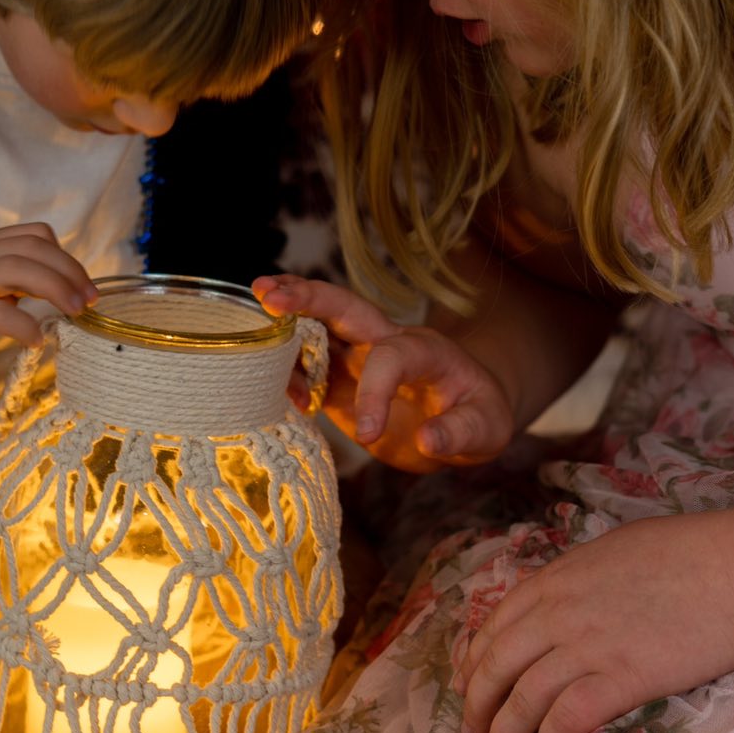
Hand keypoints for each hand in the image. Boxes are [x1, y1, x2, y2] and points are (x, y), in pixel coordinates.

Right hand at [0, 223, 96, 391]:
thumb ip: (12, 280)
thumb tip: (62, 285)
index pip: (36, 235)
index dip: (68, 258)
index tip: (86, 287)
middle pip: (33, 248)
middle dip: (71, 273)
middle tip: (89, 302)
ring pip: (17, 270)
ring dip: (56, 290)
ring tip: (74, 314)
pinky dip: (26, 326)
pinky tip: (36, 340)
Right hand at [252, 273, 514, 472]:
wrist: (466, 416)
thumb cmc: (479, 415)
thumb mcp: (487, 428)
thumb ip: (460, 432)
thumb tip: (427, 439)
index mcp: (425, 349)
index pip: (391, 356)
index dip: (376, 392)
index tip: (370, 436)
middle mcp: (386, 342)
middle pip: (344, 308)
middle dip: (306, 297)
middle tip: (266, 293)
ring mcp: (359, 359)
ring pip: (317, 330)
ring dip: (282, 325)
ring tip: (246, 327)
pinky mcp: (339, 382)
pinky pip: (306, 368)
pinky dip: (282, 370)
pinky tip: (263, 380)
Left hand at [454, 510, 733, 732]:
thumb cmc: (689, 552)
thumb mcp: (613, 551)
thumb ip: (577, 580)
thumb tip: (560, 601)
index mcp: (555, 579)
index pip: (494, 627)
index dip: (473, 663)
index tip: (467, 687)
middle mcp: (558, 613)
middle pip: (495, 667)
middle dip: (475, 707)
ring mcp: (587, 647)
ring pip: (522, 700)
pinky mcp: (621, 679)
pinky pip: (567, 717)